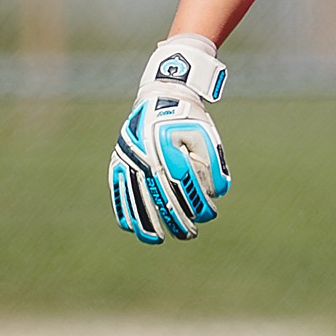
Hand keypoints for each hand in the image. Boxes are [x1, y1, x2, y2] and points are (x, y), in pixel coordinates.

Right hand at [109, 36, 230, 243]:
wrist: (160, 95)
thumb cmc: (188, 117)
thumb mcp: (206, 134)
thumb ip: (213, 163)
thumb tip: (216, 193)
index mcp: (166, 147)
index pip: (184, 185)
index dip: (198, 202)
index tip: (210, 213)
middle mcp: (144, 156)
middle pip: (160, 198)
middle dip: (176, 221)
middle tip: (189, 234)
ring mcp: (128, 160)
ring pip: (136, 199)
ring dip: (148, 224)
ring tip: (160, 239)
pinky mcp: (118, 162)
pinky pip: (118, 192)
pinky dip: (124, 211)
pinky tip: (133, 228)